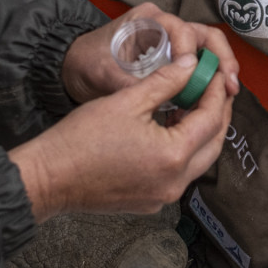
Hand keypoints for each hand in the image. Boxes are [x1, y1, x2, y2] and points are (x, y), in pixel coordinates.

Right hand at [9, 52, 236, 217]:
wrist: (49, 178)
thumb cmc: (81, 139)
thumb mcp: (127, 100)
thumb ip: (166, 81)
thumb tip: (191, 65)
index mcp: (173, 155)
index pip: (211, 119)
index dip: (216, 92)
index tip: (215, 73)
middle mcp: (175, 182)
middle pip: (213, 144)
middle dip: (217, 114)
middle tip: (214, 88)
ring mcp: (164, 196)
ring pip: (198, 161)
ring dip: (200, 134)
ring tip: (192, 105)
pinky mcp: (150, 202)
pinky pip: (179, 174)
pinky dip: (183, 152)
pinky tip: (170, 131)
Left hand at [61, 3, 240, 102]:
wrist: (75, 67)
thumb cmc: (87, 62)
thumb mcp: (104, 73)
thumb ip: (130, 83)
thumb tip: (157, 97)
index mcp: (148, 20)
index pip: (183, 30)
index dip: (193, 53)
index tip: (195, 76)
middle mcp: (164, 26)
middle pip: (205, 36)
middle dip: (221, 59)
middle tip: (230, 85)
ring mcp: (170, 41)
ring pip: (207, 49)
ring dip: (220, 69)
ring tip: (228, 93)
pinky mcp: (172, 57)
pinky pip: (198, 64)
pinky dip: (207, 79)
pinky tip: (209, 100)